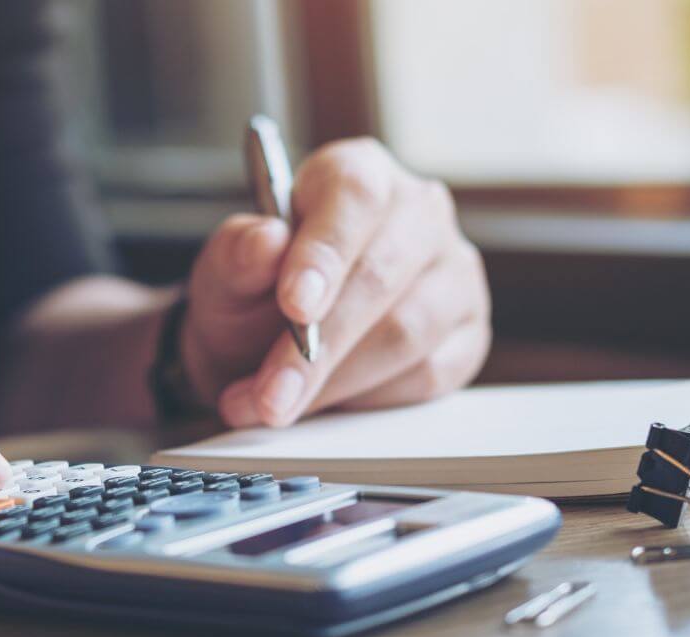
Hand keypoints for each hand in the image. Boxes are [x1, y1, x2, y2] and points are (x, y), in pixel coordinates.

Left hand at [180, 137, 490, 426]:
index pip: (355, 198)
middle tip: (269, 395)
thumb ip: (236, 256)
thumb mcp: (224, 275)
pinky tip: (321, 405)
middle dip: (316, 347)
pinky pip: (426, 377)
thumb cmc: (249, 298)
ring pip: (407, 334)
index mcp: (358, 176)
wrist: (260, 350)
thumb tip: (265, 241)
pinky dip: (364, 401)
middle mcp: (419, 215)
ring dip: (333, 383)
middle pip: (382, 276)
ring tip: (275, 406)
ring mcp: (453, 275)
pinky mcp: (466, 338)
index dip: (325, 253)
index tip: (294, 305)